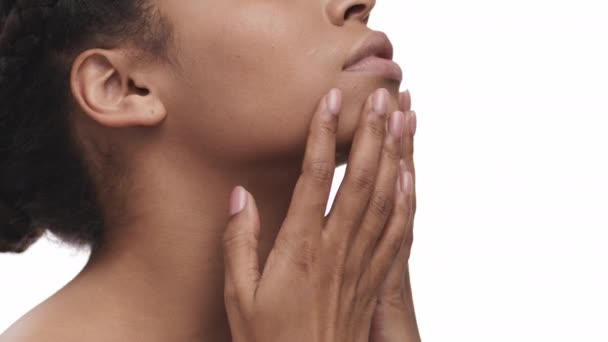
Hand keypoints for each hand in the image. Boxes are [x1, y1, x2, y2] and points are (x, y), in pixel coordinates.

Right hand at [222, 87, 414, 341]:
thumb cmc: (270, 341)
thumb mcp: (239, 295)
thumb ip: (240, 242)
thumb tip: (241, 195)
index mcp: (300, 249)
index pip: (315, 178)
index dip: (323, 135)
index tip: (331, 100)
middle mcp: (337, 249)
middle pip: (361, 180)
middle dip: (372, 133)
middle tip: (381, 97)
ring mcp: (361, 263)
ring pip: (385, 200)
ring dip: (396, 157)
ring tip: (404, 121)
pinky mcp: (374, 278)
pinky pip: (397, 234)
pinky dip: (407, 202)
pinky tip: (411, 178)